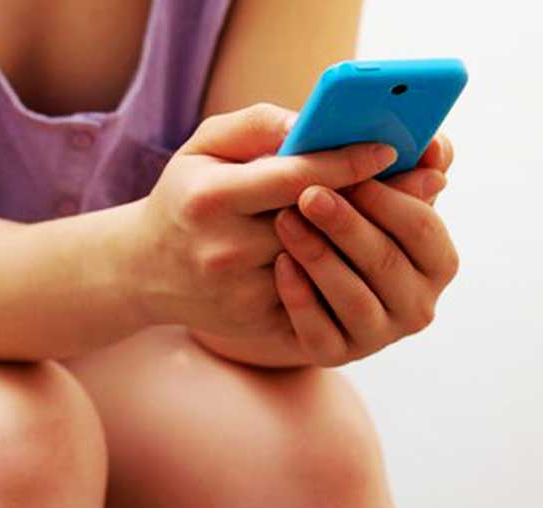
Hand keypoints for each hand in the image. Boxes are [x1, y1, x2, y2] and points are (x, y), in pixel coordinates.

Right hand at [124, 103, 398, 339]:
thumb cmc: (184, 197)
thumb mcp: (203, 147)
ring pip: (325, 263)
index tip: (389, 149)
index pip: (294, 177)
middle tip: (422, 180)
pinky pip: (318, 298)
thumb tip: (315, 123)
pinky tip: (360, 256)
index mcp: (210, 198)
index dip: (347, 162)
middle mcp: (223, 250)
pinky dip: (342, 274)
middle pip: (318, 224)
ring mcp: (240, 294)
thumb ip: (258, 126)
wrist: (144, 269)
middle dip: (371, 201)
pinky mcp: (255, 325)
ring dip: (364, 239)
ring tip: (394, 214)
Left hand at [272, 134, 458, 365]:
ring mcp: (378, 335)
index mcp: (435, 259)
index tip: (353, 172)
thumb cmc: (328, 217)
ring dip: (320, 257)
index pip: (423, 228)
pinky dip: (301, 298)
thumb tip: (430, 148)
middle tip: (309, 194)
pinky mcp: (336, 354)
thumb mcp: (360, 187)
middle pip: (386, 261)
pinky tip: (280, 265)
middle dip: (347, 224)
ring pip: (354, 298)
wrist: (274, 279)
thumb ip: (397, 166)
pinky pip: (320, 332)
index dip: (388, 199)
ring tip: (284, 221)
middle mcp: (417, 303)